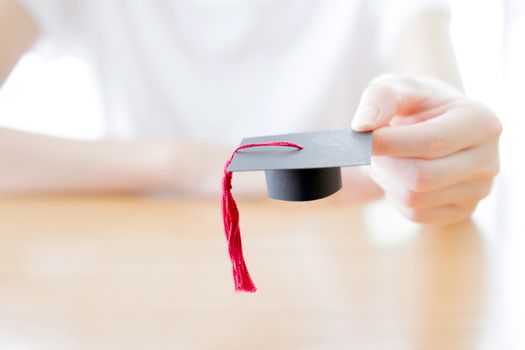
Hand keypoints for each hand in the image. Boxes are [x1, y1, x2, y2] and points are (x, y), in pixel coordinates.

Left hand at [351, 75, 501, 224]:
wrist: (432, 127)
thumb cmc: (416, 105)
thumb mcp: (398, 88)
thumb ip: (379, 98)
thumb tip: (363, 126)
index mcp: (480, 121)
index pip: (431, 141)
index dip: (389, 143)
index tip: (362, 137)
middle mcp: (488, 159)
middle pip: (421, 176)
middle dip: (385, 163)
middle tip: (370, 148)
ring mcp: (478, 190)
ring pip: (414, 199)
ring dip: (387, 179)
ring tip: (387, 158)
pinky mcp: (462, 211)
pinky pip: (414, 214)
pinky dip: (396, 196)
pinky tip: (399, 175)